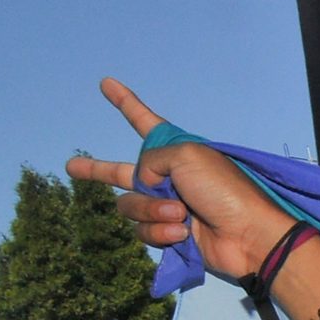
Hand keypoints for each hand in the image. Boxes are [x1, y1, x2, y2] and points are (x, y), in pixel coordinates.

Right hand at [65, 80, 291, 280]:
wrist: (247, 235)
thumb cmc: (223, 190)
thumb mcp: (185, 156)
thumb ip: (151, 160)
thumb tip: (143, 185)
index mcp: (176, 150)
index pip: (144, 122)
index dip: (125, 103)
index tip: (107, 84)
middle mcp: (168, 177)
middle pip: (123, 173)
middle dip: (96, 170)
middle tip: (72, 166)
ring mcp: (167, 206)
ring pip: (130, 206)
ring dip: (151, 210)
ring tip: (182, 213)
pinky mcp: (170, 234)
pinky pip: (144, 231)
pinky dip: (160, 231)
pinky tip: (183, 232)